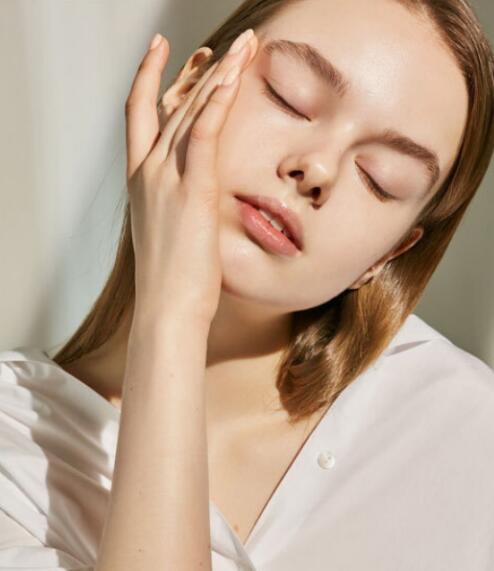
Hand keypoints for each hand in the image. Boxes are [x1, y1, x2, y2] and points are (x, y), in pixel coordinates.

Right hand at [124, 30, 257, 325]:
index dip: (152, 79)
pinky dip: (217, 103)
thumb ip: (179, 202)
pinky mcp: (191, 191)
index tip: (168, 55)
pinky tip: (233, 77)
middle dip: (198, 71)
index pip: (141, 115)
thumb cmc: (173, 278)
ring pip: (189, 111)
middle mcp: (147, 172)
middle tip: (224, 46)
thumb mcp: (171, 230)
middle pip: (171, 105)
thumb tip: (197, 193)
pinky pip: (204, 135)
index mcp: (140, 181)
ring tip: (243, 46)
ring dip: (218, 74)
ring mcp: (165, 179)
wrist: (167, 308)